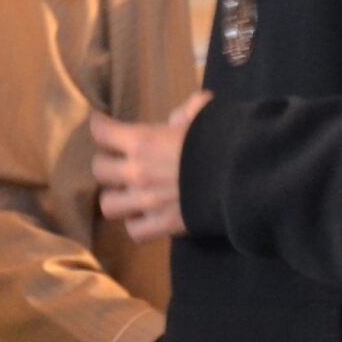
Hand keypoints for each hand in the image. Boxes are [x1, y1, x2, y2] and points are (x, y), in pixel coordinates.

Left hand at [93, 92, 210, 242]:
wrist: (242, 178)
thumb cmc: (221, 140)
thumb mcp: (203, 113)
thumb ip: (187, 110)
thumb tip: (178, 118)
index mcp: (143, 141)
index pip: (102, 132)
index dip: (101, 127)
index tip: (103, 125)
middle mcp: (137, 172)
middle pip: (99, 170)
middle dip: (107, 164)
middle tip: (118, 162)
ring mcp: (147, 202)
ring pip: (109, 205)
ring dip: (117, 198)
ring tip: (127, 193)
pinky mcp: (162, 226)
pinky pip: (135, 231)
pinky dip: (137, 224)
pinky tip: (145, 216)